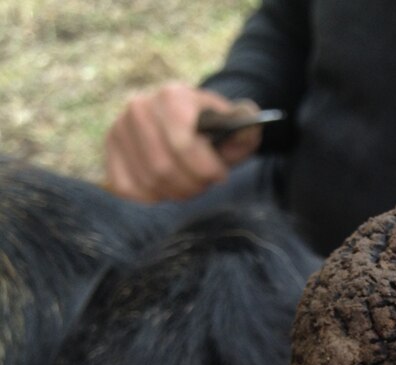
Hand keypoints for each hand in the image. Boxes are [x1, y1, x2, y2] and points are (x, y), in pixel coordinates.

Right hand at [105, 82, 261, 201]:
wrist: (187, 123)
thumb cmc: (215, 131)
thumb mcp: (237, 127)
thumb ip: (247, 129)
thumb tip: (247, 130)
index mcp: (173, 96)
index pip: (183, 144)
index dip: (206, 169)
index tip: (220, 174)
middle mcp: (139, 107)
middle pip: (164, 168)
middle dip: (193, 185)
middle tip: (205, 183)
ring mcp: (119, 128)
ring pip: (148, 181)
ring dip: (175, 192)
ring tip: (190, 185)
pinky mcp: (109, 150)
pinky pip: (128, 188)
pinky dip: (152, 196)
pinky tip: (167, 187)